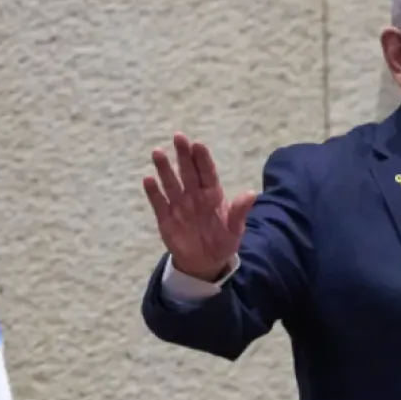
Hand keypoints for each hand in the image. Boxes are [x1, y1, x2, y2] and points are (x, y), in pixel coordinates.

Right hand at [142, 133, 255, 281]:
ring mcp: (179, 205)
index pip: (207, 172)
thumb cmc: (223, 240)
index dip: (202, 159)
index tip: (197, 144)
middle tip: (178, 137)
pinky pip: (159, 203)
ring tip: (158, 152)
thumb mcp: (235, 229)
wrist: (205, 262)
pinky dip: (153, 192)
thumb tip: (252, 194)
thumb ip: (239, 212)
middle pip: (188, 172)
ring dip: (164, 168)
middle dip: (183, 155)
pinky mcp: (166, 219)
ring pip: (171, 183)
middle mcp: (194, 195)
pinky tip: (148, 179)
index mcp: (212, 194)